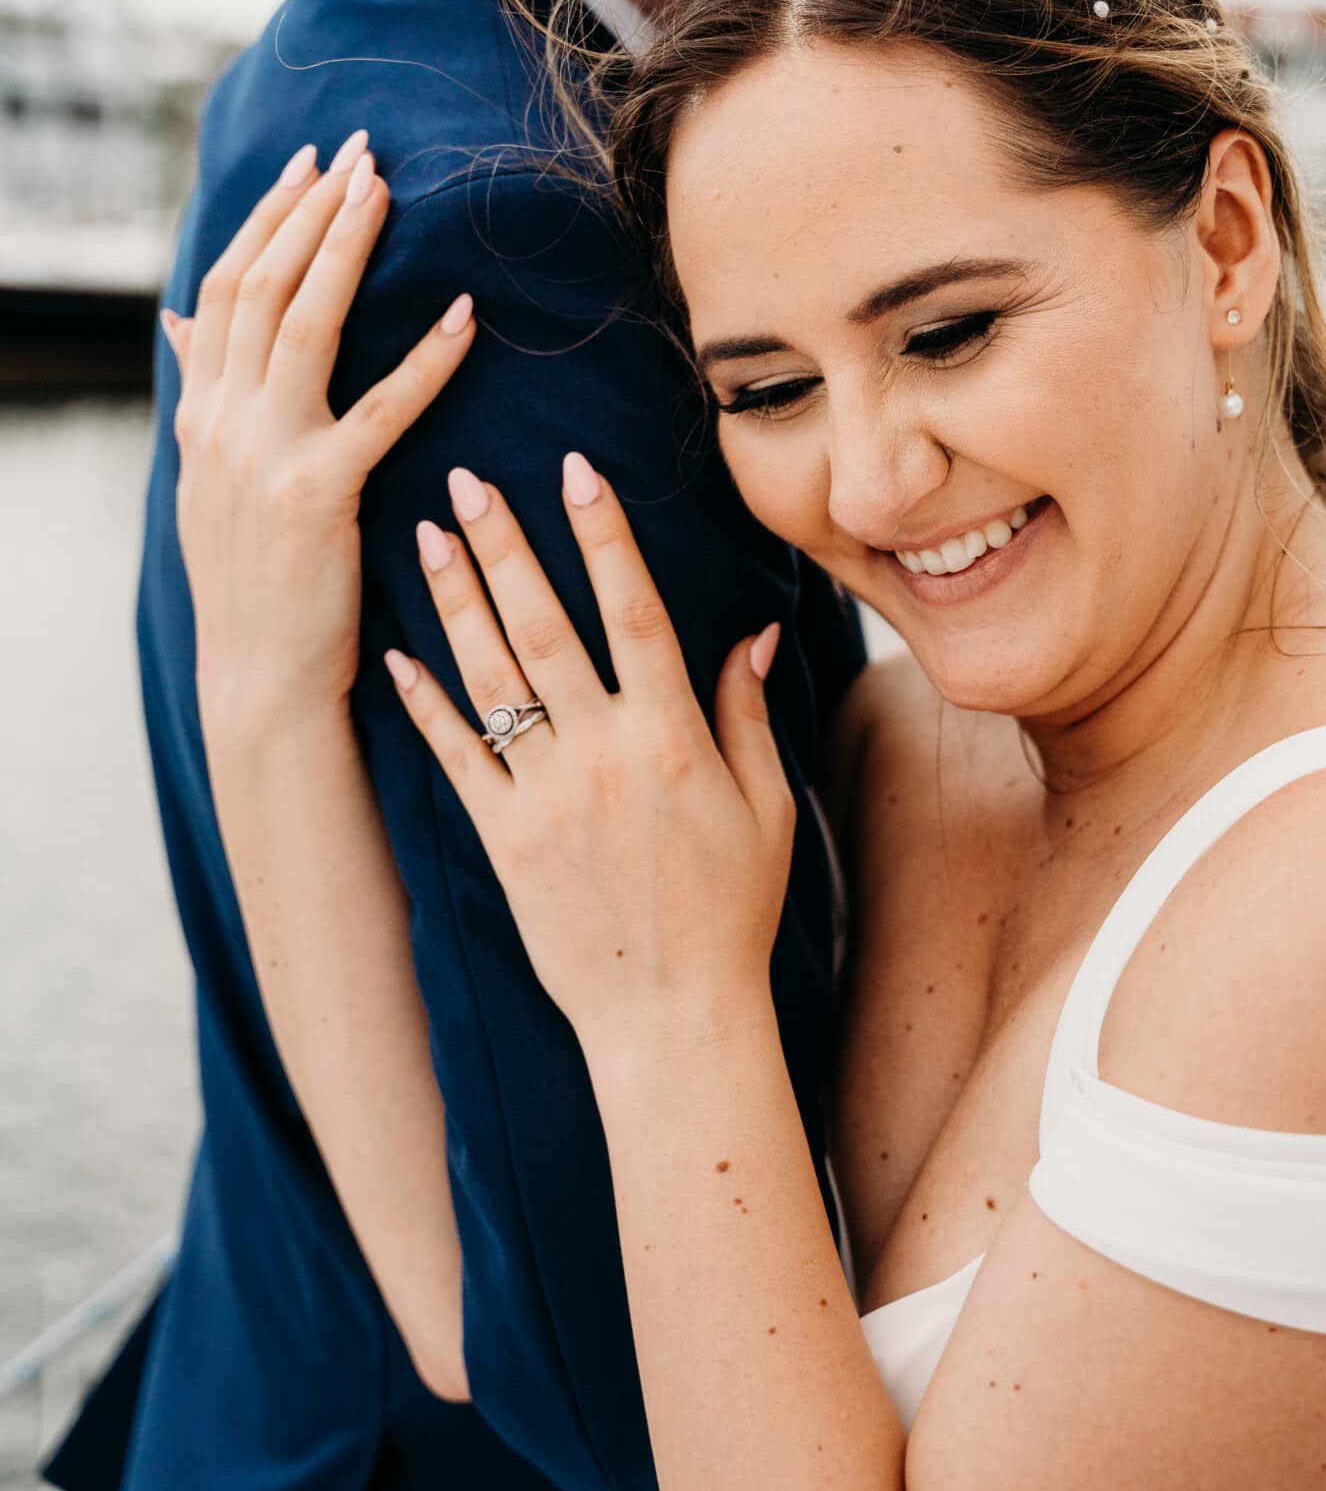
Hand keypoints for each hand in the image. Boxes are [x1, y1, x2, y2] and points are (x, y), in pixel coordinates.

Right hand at [164, 134, 476, 732]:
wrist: (259, 682)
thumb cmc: (254, 581)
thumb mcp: (209, 481)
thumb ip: (202, 394)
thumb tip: (181, 323)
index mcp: (198, 416)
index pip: (223, 289)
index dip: (267, 219)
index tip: (310, 164)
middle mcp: (221, 424)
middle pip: (261, 286)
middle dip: (311, 209)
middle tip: (361, 150)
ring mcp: (265, 456)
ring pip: (305, 324)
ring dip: (348, 248)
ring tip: (389, 190)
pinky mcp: (321, 496)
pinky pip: (382, 410)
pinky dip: (426, 357)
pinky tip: (467, 315)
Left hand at [384, 460, 795, 1063]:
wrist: (671, 1018)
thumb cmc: (732, 912)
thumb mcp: (765, 808)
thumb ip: (748, 716)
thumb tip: (753, 635)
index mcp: (671, 738)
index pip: (635, 611)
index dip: (605, 536)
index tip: (578, 471)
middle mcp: (602, 756)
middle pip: (545, 626)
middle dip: (505, 545)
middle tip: (467, 479)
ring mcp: (545, 798)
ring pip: (492, 679)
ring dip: (456, 601)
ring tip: (425, 535)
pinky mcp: (504, 842)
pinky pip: (456, 759)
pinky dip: (425, 706)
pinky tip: (396, 655)